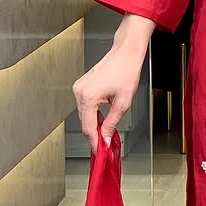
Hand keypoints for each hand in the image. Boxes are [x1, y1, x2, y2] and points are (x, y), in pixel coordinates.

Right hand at [73, 37, 146, 152]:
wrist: (125, 54)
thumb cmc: (126, 71)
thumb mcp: (123, 103)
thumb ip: (112, 123)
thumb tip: (106, 138)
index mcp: (88, 97)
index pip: (88, 128)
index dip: (95, 142)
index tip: (100, 151)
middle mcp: (80, 92)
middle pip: (85, 122)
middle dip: (95, 135)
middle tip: (106, 146)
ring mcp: (79, 88)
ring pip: (85, 115)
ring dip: (94, 126)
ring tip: (106, 134)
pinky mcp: (82, 86)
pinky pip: (85, 107)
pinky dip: (93, 115)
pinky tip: (103, 120)